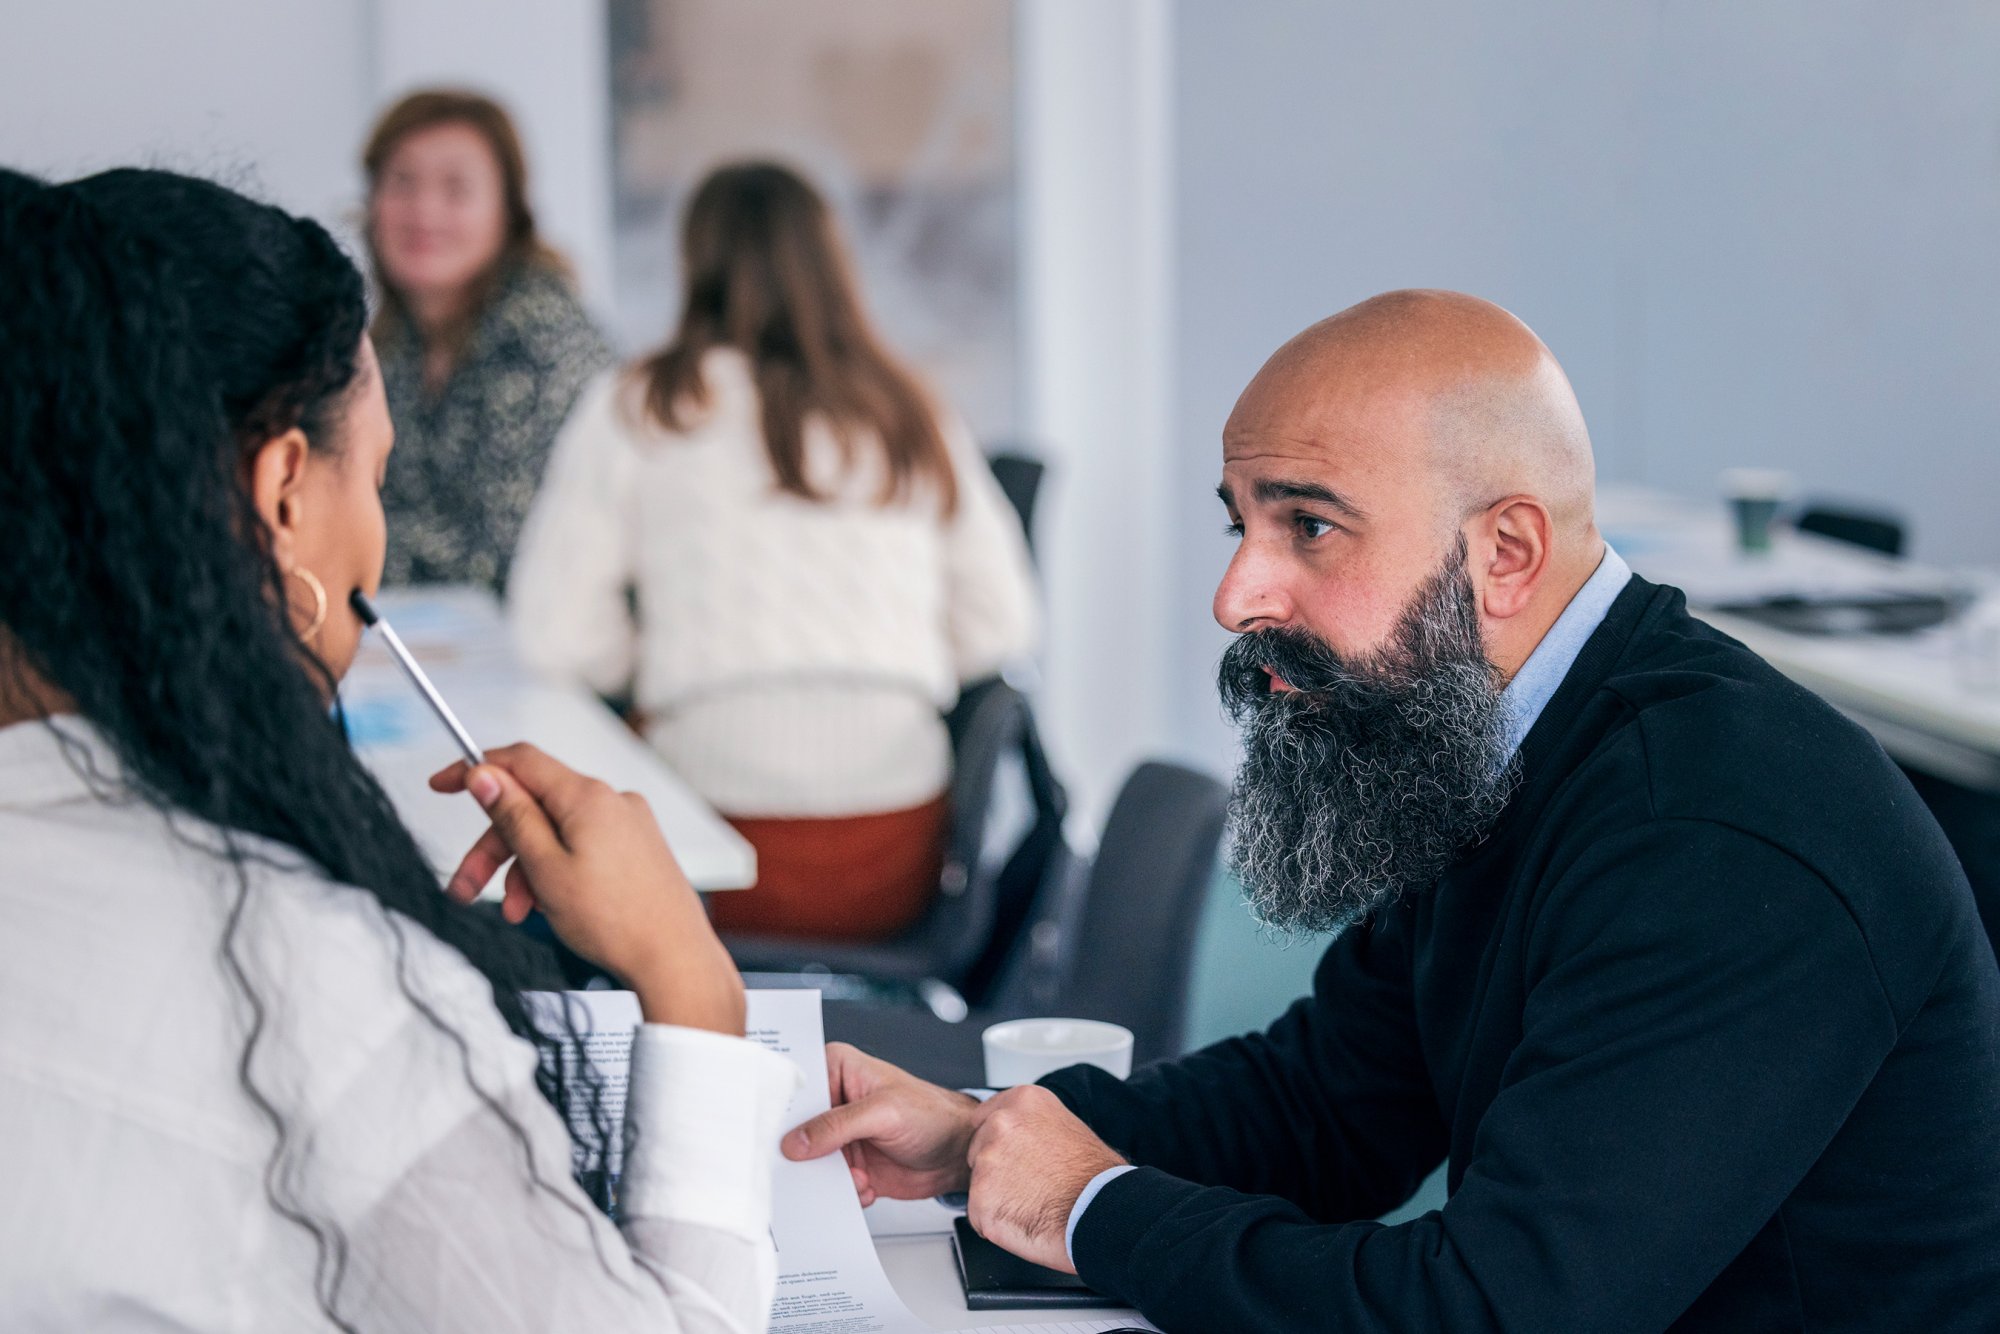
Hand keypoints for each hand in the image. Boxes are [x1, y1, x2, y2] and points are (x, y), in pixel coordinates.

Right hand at [430, 743, 743, 1034]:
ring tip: (516, 912)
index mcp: (588, 797)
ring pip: (555, 832)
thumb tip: (484, 773)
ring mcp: (628, 824)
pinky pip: (581, 847)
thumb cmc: (614, 921)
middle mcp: (612, 800)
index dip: (476, 769)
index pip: (520, 761)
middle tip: (463, 887)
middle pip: (533, 807)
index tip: (441, 784)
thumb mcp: (545, 868)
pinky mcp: (637, 847)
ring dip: (524, 868)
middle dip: (494, 846)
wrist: (674, 959)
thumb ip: (512, 816)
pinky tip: (547, 906)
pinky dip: (556, 871)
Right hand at [782, 1042, 979, 1202]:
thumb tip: (797, 1140)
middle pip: (794, 1127)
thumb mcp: (884, 1112)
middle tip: (813, 1166)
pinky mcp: (846, 1163)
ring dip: (829, 1177)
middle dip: (803, 1152)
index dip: (781, 1108)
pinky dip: (845, 1191)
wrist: (958, 1152)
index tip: (775, 1133)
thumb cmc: (933, 1114)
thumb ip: (838, 1125)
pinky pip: (827, 1182)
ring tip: (858, 1177)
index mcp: (836, 1068)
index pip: (795, 1084)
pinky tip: (867, 1185)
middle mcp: (833, 1100)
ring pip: (808, 1160)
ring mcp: (838, 1134)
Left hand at [966, 1085, 1125, 1273]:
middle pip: (977, 1151)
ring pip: (979, 1186)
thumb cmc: (1094, 1177)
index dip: (1001, 1145)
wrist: (1102, 1212)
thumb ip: (1034, 1126)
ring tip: (1034, 1203)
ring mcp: (988, 1161)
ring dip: (998, 1198)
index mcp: (1022, 1101)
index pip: (984, 1119)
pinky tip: (1025, 1220)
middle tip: (1031, 1185)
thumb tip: (1022, 1138)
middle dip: (996, 1171)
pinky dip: (996, 1223)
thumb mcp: (1067, 1127)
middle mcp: (1000, 1124)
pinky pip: (979, 1215)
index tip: (1016, 1158)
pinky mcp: (980, 1199)